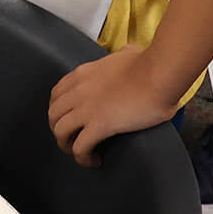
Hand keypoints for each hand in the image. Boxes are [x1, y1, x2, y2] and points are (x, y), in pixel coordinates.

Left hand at [48, 46, 179, 165]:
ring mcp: (87, 108)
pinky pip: (79, 148)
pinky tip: (94, 161)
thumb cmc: (149, 65)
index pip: (56, 94)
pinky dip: (83, 158)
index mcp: (83, 74)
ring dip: (67, 146)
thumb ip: (123, 54)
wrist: (159, 75)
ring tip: (82, 153)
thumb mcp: (129, 53)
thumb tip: (130, 52)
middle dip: (59, 130)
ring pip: (60, 132)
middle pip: (53, 115)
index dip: (59, 111)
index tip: (68, 119)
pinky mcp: (99, 125)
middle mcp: (79, 90)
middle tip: (73, 139)